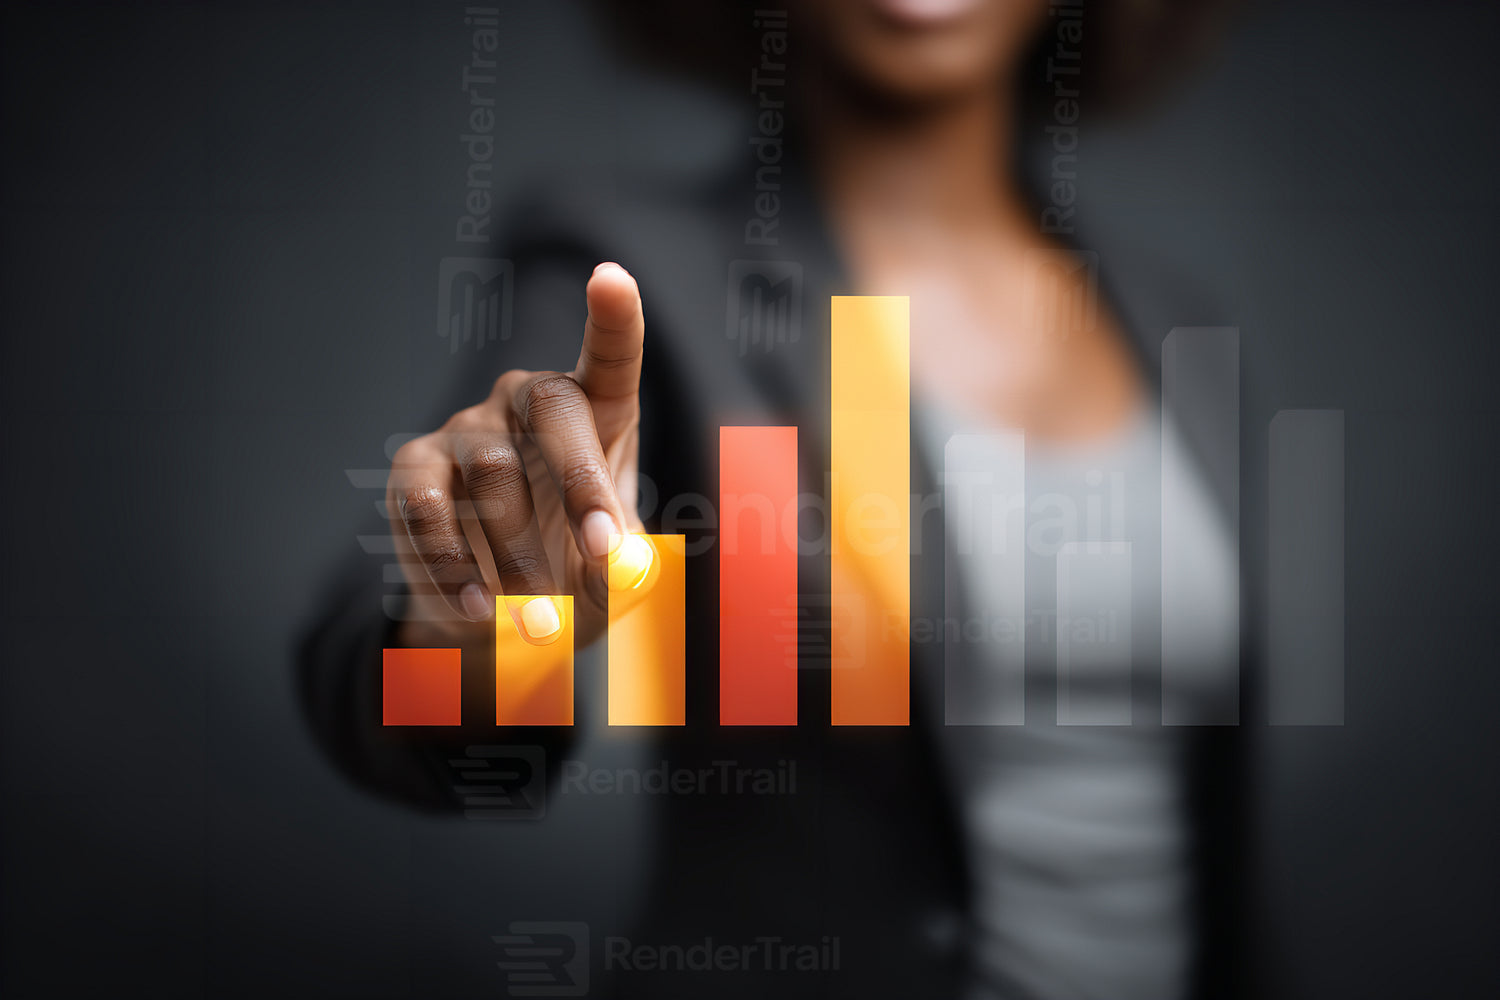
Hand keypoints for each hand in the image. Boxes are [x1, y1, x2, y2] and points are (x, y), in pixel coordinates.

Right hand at [387, 262, 646, 649]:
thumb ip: (626, 570)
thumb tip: (619, 564)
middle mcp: (527, 403)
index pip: (607, 354)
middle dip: (581, 482)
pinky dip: (453, 567)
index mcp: (596, 411)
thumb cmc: (574, 577)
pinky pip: (428, 510)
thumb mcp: (613, 581)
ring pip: (493, 474)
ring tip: (542, 626)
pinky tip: (479, 612)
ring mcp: (467, 429)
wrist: (498, 619)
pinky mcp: (415, 470)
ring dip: (519, 557)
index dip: (612, 317)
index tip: (611, 276)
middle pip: (551, 406)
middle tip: (604, 551)